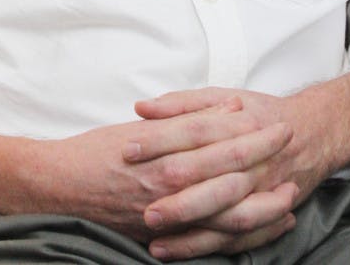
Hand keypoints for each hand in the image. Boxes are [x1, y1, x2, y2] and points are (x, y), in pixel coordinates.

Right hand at [29, 96, 294, 245]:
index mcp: (161, 151)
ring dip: (262, 204)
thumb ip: (182, 120)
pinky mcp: (163, 237)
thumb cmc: (96, 151)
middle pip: (226, 171)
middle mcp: (167, 183)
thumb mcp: (139, 126)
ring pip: (225, 212)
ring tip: (290, 194)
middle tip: (289, 146)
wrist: (59, 187)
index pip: (215, 137)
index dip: (248, 130)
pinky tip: (264, 227)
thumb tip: (227, 109)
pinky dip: (242, 235)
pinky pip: (211, 241)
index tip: (275, 121)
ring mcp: (166, 214)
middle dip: (262, 158)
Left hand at [131, 86, 339, 259]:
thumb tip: (142, 108)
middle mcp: (252, 160)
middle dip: (177, 197)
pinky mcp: (264, 213)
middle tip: (143, 207)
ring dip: (190, 231)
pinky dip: (206, 247)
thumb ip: (182, 103)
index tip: (128, 150)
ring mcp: (261, 191)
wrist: (312, 132)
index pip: (194, 132)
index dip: (160, 140)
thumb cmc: (258, 113)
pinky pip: (236, 239)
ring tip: (153, 238)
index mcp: (239, 124)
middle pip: (212, 179)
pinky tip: (172, 251)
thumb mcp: (222, 96)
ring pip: (226, 217)